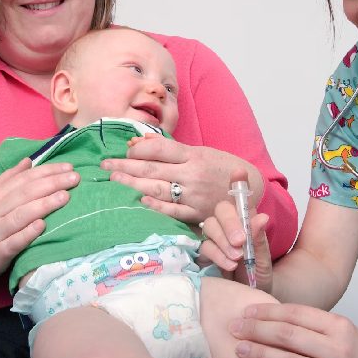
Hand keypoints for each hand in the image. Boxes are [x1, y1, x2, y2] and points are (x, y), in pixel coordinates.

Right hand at [0, 158, 79, 302]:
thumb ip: (7, 180)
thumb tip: (28, 161)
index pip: (23, 179)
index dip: (46, 171)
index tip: (68, 167)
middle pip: (24, 194)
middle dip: (51, 184)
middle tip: (74, 178)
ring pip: (19, 216)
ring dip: (43, 205)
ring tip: (64, 197)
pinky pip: (12, 243)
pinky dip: (27, 234)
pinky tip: (43, 226)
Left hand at [101, 135, 264, 224]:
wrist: (252, 191)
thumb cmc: (223, 168)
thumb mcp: (202, 152)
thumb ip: (174, 151)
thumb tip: (140, 143)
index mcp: (194, 155)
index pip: (159, 149)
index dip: (138, 150)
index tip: (125, 151)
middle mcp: (192, 174)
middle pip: (151, 169)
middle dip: (124, 167)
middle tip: (104, 166)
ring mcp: (193, 195)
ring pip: (156, 189)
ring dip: (132, 185)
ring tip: (114, 180)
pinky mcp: (196, 214)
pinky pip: (171, 211)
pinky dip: (155, 206)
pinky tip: (139, 201)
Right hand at [198, 169, 272, 290]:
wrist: (250, 300)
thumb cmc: (258, 277)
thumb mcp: (264, 259)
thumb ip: (259, 239)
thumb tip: (260, 217)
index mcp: (246, 221)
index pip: (240, 198)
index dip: (237, 183)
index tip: (238, 172)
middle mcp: (229, 226)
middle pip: (220, 210)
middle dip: (230, 223)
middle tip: (240, 241)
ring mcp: (215, 239)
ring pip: (210, 226)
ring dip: (223, 240)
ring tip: (237, 257)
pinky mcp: (204, 254)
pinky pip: (204, 246)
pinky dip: (216, 254)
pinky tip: (229, 264)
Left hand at [229, 303, 357, 357]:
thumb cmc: (356, 350)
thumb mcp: (339, 328)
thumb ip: (310, 323)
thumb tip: (268, 316)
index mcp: (339, 327)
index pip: (296, 314)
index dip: (268, 311)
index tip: (248, 311)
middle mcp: (335, 350)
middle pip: (288, 336)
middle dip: (257, 330)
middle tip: (235, 327)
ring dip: (259, 354)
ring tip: (240, 348)